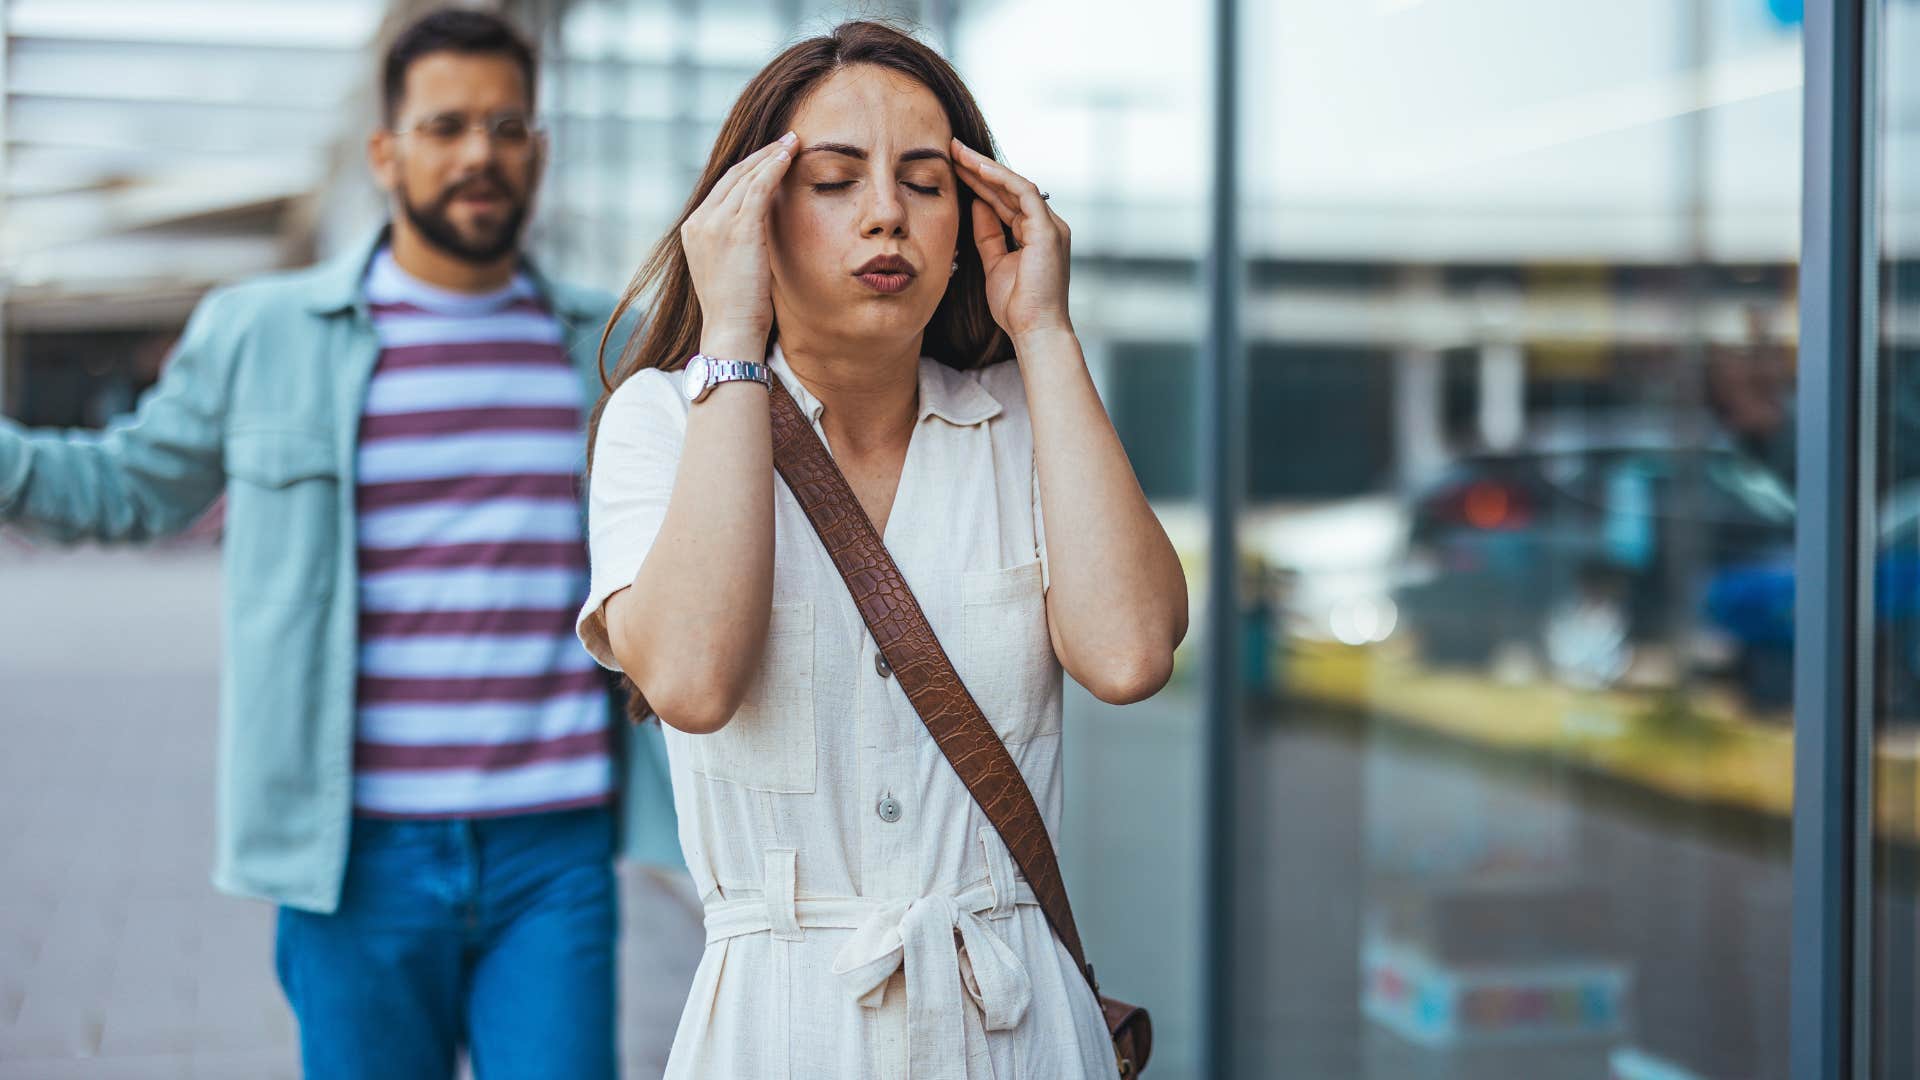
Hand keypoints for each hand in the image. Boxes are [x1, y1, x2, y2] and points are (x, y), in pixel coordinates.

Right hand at [681, 132, 795, 353]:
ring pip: (746, 177)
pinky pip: (758, 186)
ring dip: (771, 155)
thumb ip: (736, 244)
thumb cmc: (737, 310)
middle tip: (784, 141)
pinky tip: (789, 155)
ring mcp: (714, 223)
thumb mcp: (729, 269)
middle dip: (760, 155)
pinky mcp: (737, 228)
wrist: (731, 331)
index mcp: (693, 230)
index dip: (747, 170)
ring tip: (792, 142)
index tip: (768, 158)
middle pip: (732, 176)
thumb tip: (758, 234)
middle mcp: (698, 222)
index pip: (721, 190)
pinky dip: (774, 166)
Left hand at [951, 138, 1072, 346]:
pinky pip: (1023, 193)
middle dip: (979, 168)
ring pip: (1015, 185)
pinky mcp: (1048, 230)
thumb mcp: (995, 263)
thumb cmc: (1016, 306)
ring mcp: (1050, 226)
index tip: (952, 167)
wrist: (1034, 330)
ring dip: (985, 167)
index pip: (1005, 200)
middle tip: (951, 148)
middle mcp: (1047, 225)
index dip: (979, 182)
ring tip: (958, 152)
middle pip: (1009, 188)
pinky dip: (1000, 178)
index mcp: (1036, 234)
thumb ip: (987, 233)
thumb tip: (976, 203)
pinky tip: (977, 168)